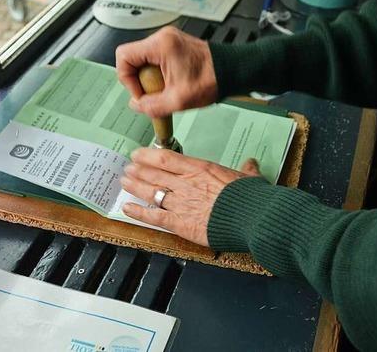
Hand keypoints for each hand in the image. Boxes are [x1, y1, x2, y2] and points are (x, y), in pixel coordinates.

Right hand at [115, 26, 217, 117]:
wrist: (232, 71)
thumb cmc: (212, 79)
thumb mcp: (178, 100)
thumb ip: (152, 106)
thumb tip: (137, 105)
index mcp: (160, 45)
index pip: (124, 56)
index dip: (127, 79)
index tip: (142, 93)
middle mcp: (162, 38)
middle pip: (132, 58)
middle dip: (140, 81)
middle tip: (155, 93)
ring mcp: (168, 40)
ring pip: (143, 60)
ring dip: (150, 79)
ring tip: (165, 90)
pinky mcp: (174, 46)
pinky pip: (155, 60)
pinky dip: (158, 75)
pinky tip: (171, 85)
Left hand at [120, 148, 260, 245]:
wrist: (252, 217)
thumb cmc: (251, 197)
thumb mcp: (249, 177)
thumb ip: (246, 170)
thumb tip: (251, 163)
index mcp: (200, 169)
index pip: (167, 158)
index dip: (148, 155)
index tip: (138, 153)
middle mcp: (186, 183)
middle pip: (154, 173)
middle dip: (138, 170)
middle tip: (128, 168)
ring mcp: (180, 203)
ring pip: (150, 192)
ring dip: (135, 186)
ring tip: (124, 182)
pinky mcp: (180, 223)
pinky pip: (153, 216)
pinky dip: (138, 212)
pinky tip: (127, 208)